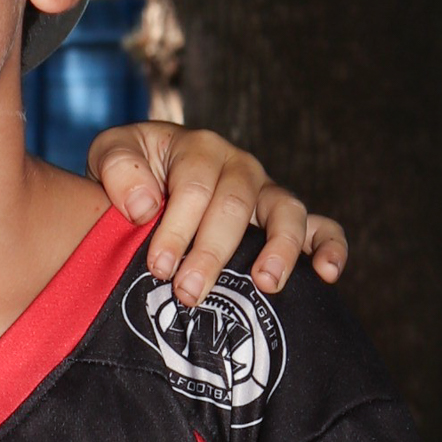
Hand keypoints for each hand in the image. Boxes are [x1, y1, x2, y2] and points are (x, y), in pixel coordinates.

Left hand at [87, 121, 347, 304]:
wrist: (147, 185)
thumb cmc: (130, 174)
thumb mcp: (111, 153)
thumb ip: (118, 168)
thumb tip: (144, 206)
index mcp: (198, 148)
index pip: (194, 186)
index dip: (178, 227)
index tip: (159, 265)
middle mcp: (239, 166)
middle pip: (235, 206)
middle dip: (212, 253)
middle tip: (189, 293)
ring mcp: (266, 192)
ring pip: (286, 212)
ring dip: (278, 249)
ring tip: (264, 284)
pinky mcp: (286, 218)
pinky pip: (322, 227)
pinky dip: (330, 247)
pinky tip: (327, 274)